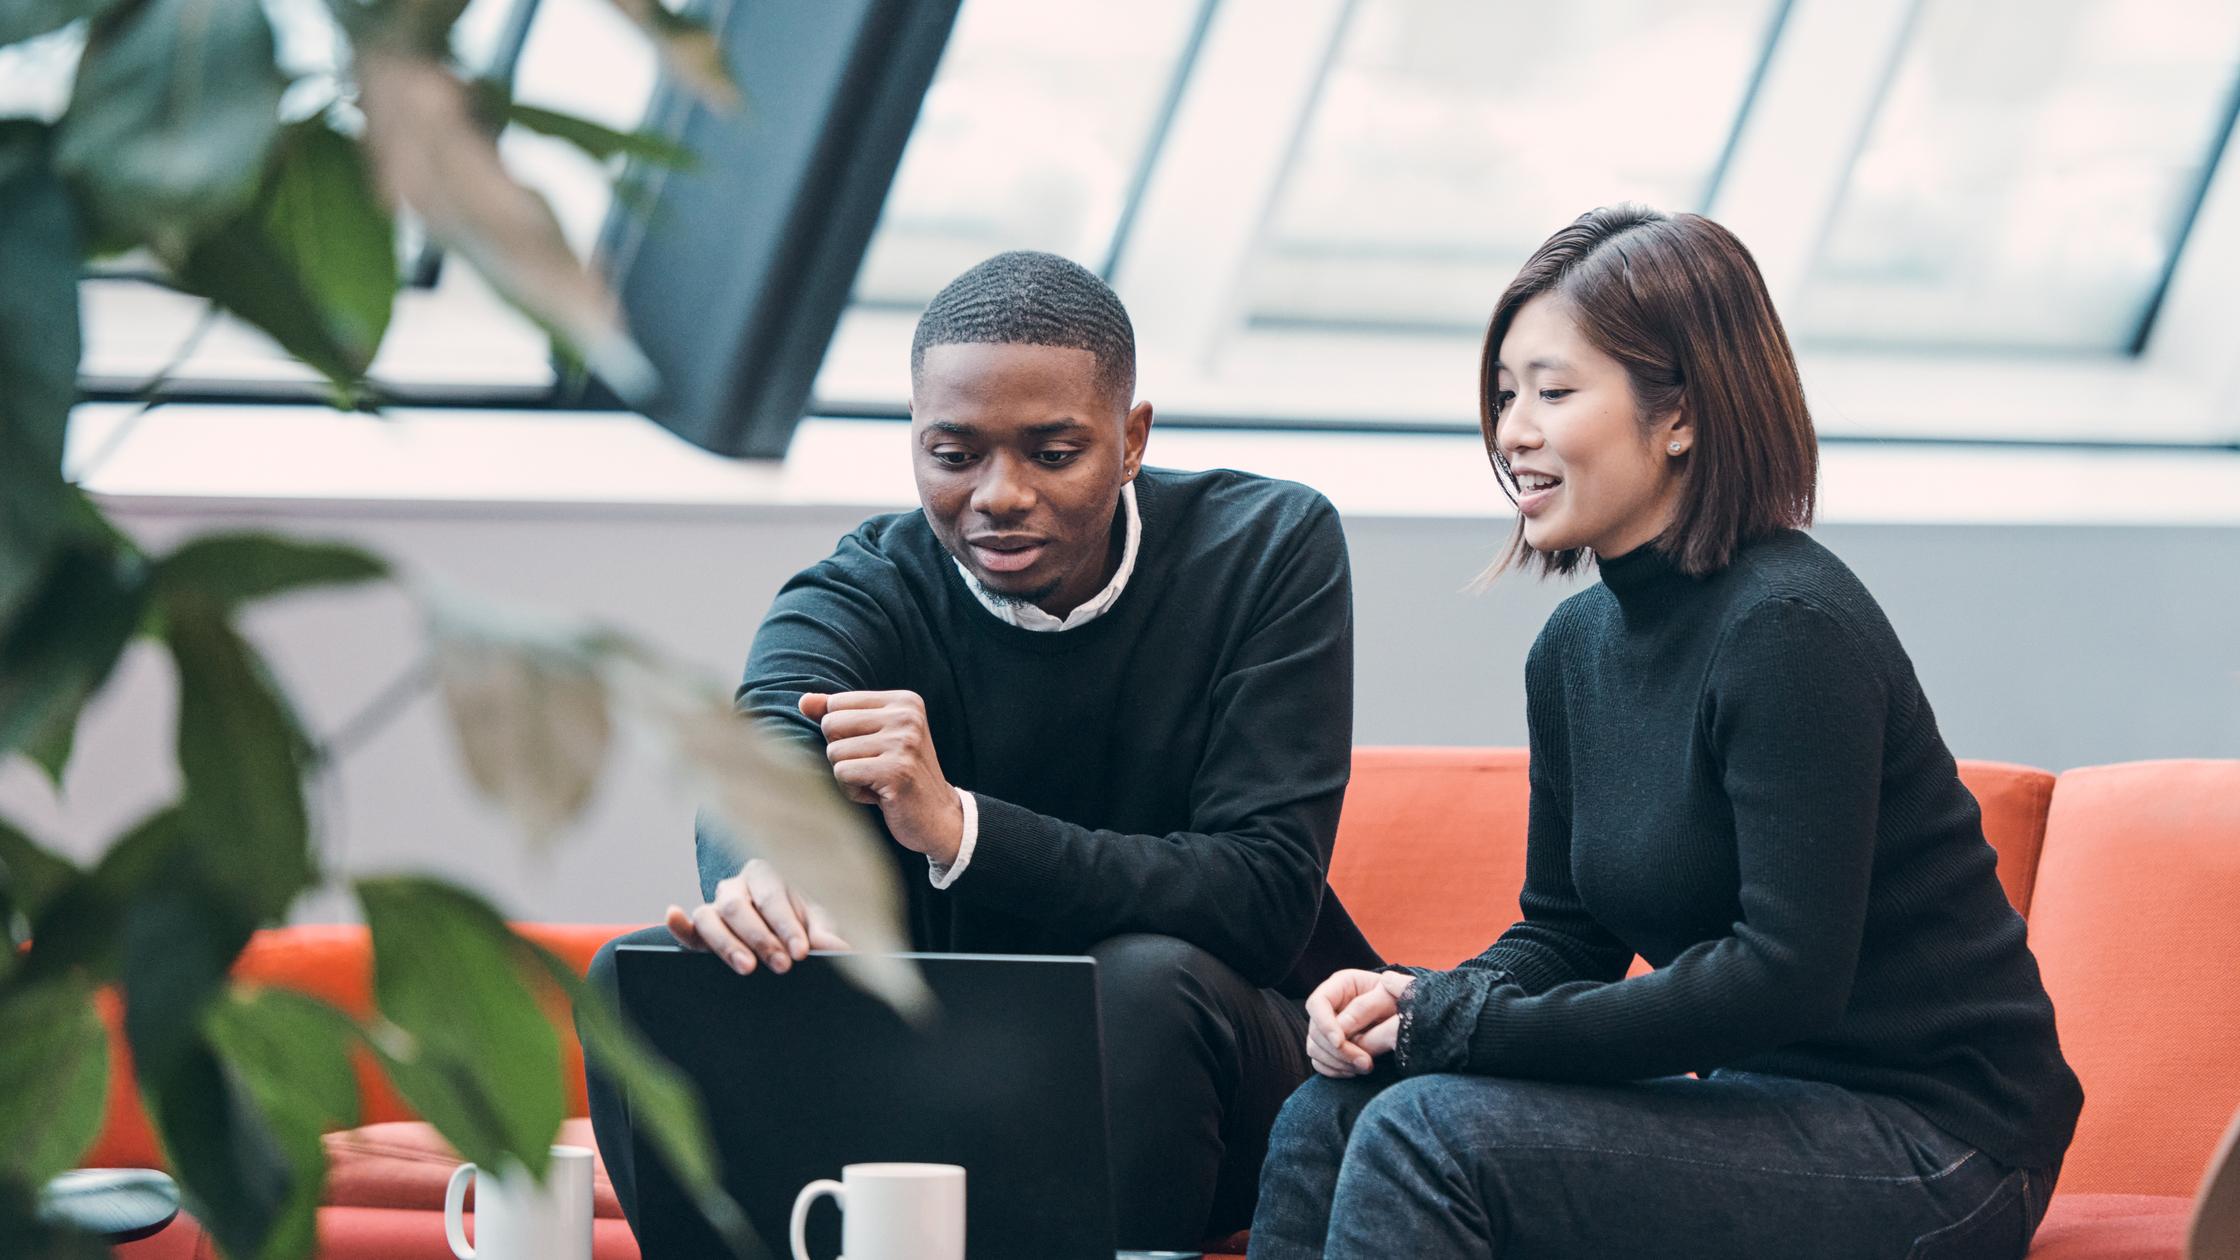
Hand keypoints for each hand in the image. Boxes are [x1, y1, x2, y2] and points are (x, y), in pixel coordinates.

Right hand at [665, 858, 849, 975]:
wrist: (793, 939)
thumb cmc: (808, 924)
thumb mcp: (822, 924)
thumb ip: (828, 932)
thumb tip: (837, 947)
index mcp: (769, 874)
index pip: (773, 897)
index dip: (787, 925)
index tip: (802, 952)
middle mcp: (738, 885)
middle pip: (738, 906)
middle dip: (761, 937)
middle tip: (781, 965)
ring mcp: (718, 905)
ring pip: (710, 915)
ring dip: (727, 943)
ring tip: (747, 967)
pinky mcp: (705, 929)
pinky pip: (689, 925)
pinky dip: (679, 924)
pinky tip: (673, 917)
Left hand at [800, 691, 964, 864]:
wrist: (938, 817)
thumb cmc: (898, 775)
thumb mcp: (873, 737)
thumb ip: (840, 715)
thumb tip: (804, 701)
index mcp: (903, 701)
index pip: (836, 703)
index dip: (842, 733)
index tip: (873, 750)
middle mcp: (906, 716)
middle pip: (831, 724)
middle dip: (841, 753)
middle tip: (872, 768)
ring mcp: (904, 743)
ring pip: (834, 752)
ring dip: (847, 776)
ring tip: (876, 782)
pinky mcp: (896, 771)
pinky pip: (842, 774)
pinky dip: (852, 791)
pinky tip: (878, 795)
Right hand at [1304, 968, 1414, 1077]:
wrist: (1408, 1013)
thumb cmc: (1400, 999)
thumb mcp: (1390, 997)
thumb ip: (1366, 1007)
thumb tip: (1341, 1028)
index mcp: (1341, 985)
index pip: (1317, 1003)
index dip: (1324, 1024)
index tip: (1340, 1042)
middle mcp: (1329, 1005)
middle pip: (1315, 1030)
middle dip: (1338, 1051)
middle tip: (1366, 1062)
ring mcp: (1327, 1027)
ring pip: (1315, 1048)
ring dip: (1338, 1062)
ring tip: (1366, 1067)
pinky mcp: (1330, 1046)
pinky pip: (1320, 1062)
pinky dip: (1335, 1070)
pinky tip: (1355, 1071)